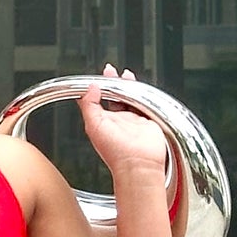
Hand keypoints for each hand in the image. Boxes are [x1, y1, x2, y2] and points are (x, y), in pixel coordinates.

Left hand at [78, 64, 170, 183]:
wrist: (139, 164)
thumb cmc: (116, 152)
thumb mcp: (93, 126)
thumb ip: (89, 105)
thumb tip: (91, 87)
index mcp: (102, 122)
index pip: (96, 100)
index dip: (96, 88)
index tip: (96, 78)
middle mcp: (117, 120)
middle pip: (114, 96)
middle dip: (112, 83)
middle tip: (109, 71)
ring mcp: (133, 120)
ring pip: (130, 97)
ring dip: (127, 85)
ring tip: (123, 75)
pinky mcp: (148, 120)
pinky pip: (145, 102)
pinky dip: (142, 93)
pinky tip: (138, 87)